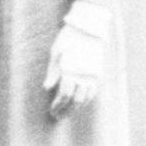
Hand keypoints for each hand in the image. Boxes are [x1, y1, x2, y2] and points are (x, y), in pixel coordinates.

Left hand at [43, 5, 106, 119]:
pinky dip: (86, 100)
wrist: (88, 28)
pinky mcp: (98, 73)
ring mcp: (92, 74)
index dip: (58, 105)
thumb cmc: (68, 38)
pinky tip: (79, 103)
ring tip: (67, 113)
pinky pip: (93, 91)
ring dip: (76, 108)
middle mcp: (83, 74)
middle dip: (66, 110)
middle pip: (75, 100)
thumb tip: (47, 88)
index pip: (64, 94)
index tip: (52, 111)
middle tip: (57, 117)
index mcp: (70, 69)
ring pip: (85, 98)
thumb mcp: (55, 53)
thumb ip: (52, 72)